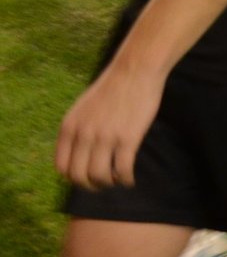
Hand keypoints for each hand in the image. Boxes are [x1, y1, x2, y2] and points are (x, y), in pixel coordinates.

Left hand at [55, 63, 164, 189]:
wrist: (134, 71)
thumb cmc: (112, 88)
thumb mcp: (83, 109)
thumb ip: (77, 130)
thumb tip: (77, 155)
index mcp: (69, 128)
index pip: (61, 167)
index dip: (72, 178)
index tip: (85, 178)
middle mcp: (83, 135)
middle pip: (79, 176)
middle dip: (90, 186)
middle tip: (102, 184)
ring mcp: (105, 137)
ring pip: (99, 176)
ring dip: (108, 184)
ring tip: (117, 181)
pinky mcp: (128, 138)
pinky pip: (123, 169)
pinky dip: (126, 179)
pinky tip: (130, 180)